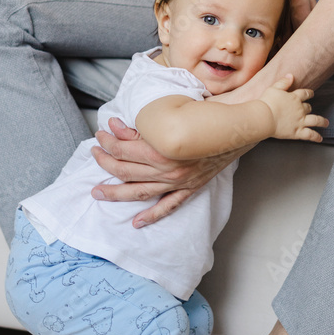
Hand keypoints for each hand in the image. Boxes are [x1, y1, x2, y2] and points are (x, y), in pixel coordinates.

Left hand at [90, 117, 240, 226]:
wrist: (239, 125)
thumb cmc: (206, 112)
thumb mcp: (173, 111)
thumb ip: (144, 124)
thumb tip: (118, 127)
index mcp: (162, 148)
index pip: (123, 148)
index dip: (108, 140)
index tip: (101, 132)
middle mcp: (168, 169)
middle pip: (126, 169)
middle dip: (105, 161)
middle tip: (94, 153)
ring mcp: (180, 182)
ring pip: (140, 191)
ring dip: (116, 192)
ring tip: (98, 191)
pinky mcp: (191, 188)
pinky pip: (169, 206)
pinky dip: (152, 216)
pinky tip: (136, 223)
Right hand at [259, 74, 327, 141]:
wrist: (264, 117)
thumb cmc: (266, 103)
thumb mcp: (274, 88)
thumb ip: (283, 82)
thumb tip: (291, 75)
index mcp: (294, 98)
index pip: (305, 94)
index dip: (309, 94)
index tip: (311, 94)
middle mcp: (300, 109)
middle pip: (308, 107)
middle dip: (309, 108)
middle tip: (310, 109)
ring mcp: (300, 121)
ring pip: (315, 120)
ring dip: (322, 122)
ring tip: (325, 123)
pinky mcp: (297, 132)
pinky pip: (310, 135)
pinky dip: (316, 137)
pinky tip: (319, 138)